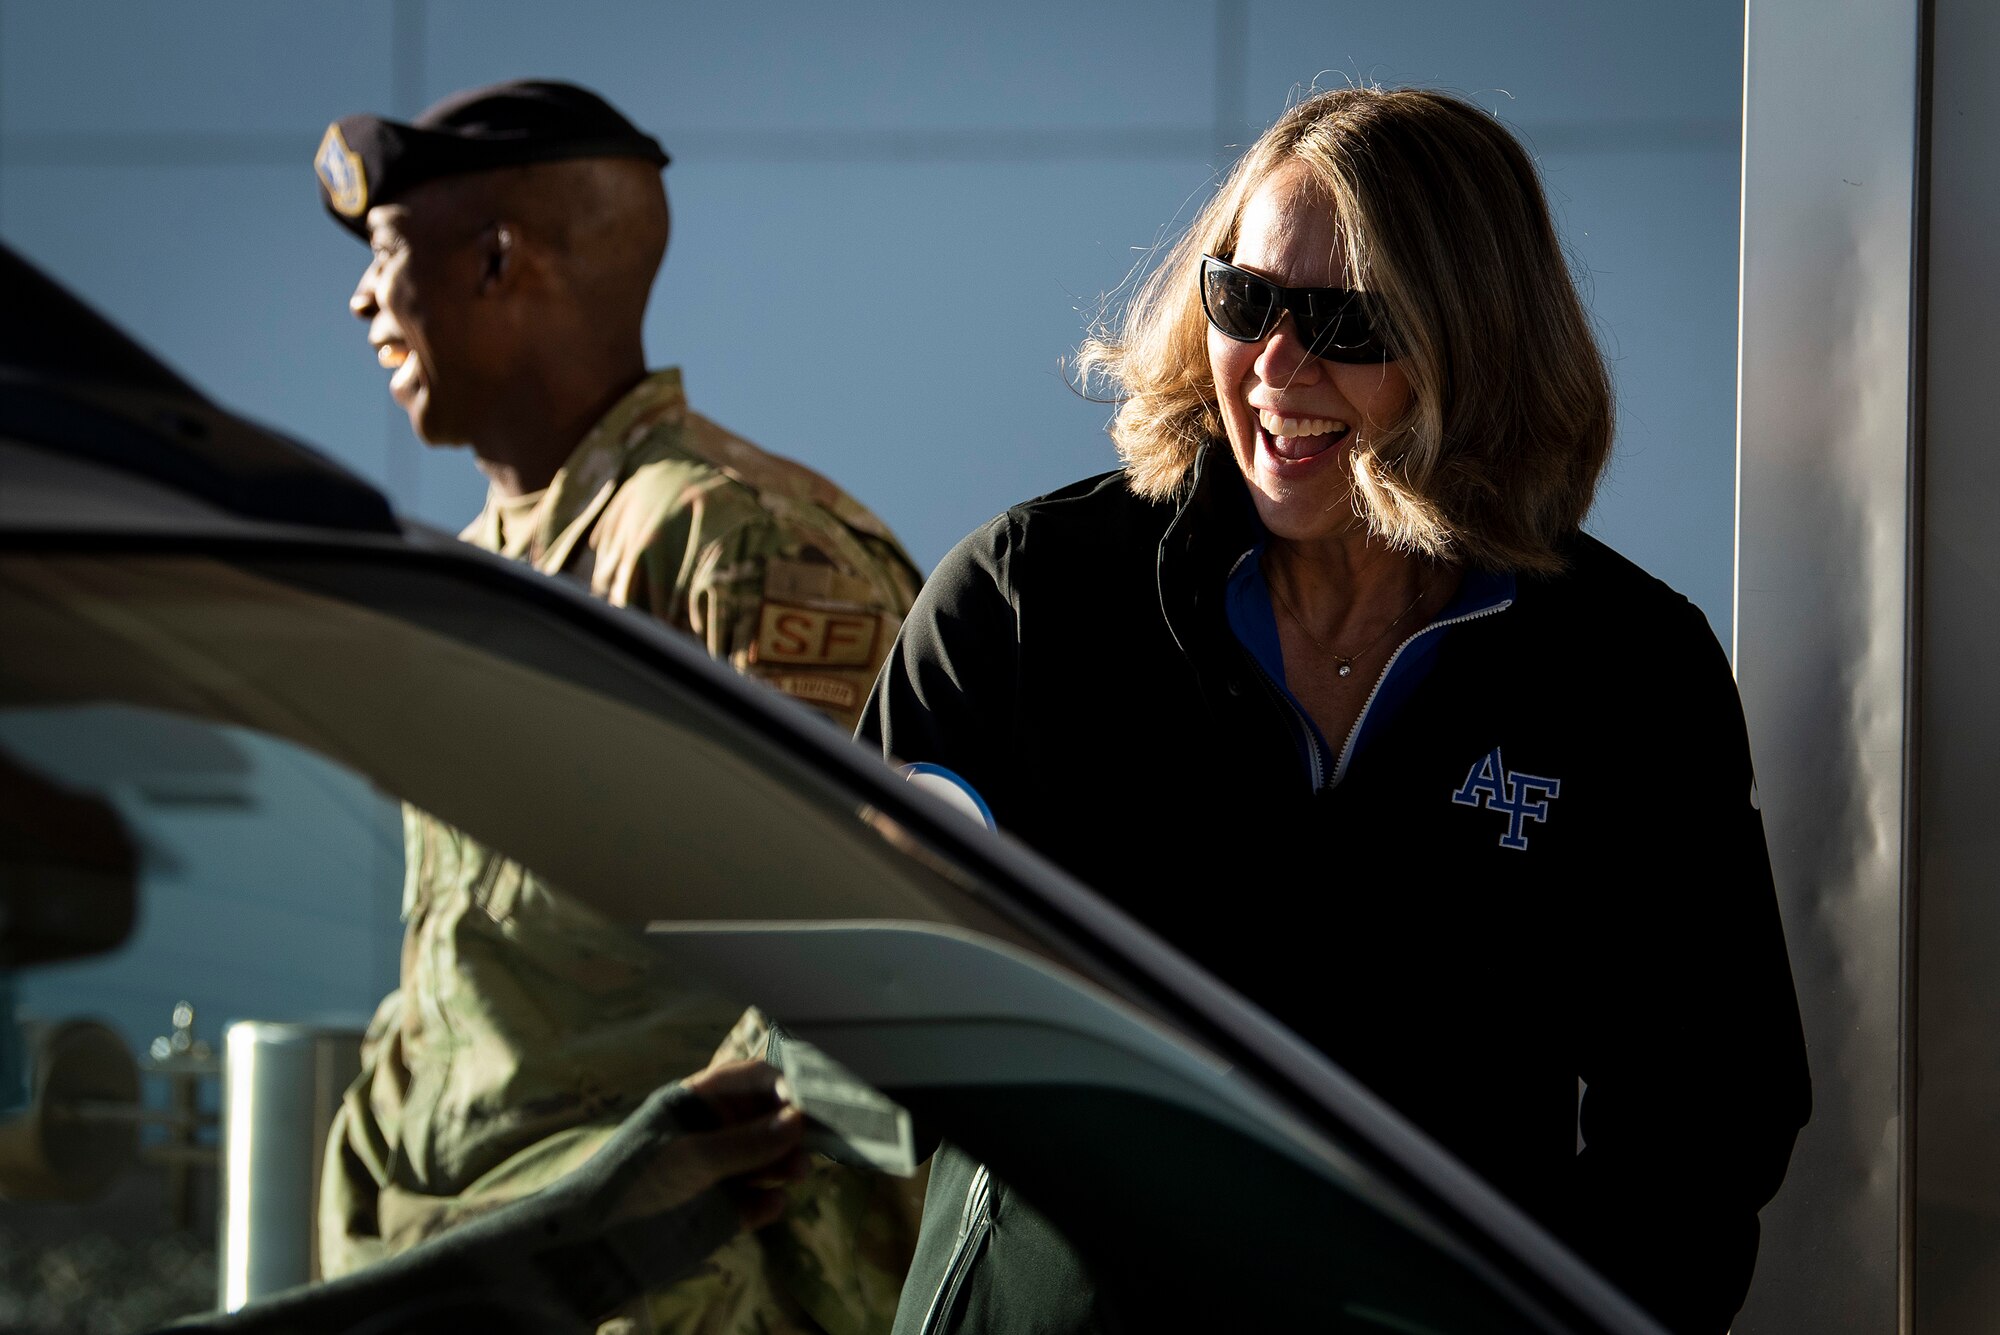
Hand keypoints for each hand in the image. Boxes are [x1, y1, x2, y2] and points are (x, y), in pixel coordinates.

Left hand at [609, 1060, 808, 1229]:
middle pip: (764, 1119)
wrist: (595, 1247)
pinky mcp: (718, 1210)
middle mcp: (710, 1132)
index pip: (748, 1079)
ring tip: (798, 1173)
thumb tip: (798, 1121)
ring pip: (763, 1159)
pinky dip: (766, 1201)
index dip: (781, 1084)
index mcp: (696, 1104)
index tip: (810, 1102)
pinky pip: (752, 1200)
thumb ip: (747, 1143)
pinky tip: (773, 1204)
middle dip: (791, 1128)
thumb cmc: (637, 1184)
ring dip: (784, 1163)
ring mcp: (715, 1171)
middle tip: (817, 1142)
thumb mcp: (693, 1159)